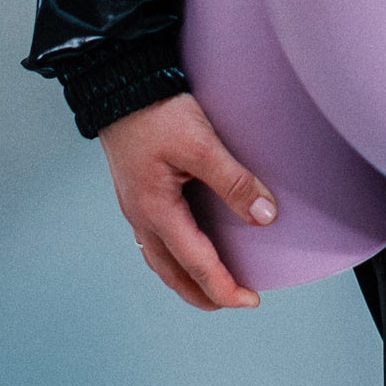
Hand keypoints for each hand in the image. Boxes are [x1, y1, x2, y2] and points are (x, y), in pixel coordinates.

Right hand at [98, 92, 277, 310]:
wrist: (120, 83)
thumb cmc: (159, 111)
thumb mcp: (201, 143)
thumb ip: (233, 181)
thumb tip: (265, 217)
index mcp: (156, 210)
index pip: (196, 264)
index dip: (225, 287)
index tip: (251, 300)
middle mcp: (140, 216)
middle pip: (172, 273)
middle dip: (203, 293)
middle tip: (234, 301)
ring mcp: (134, 205)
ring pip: (159, 259)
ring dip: (185, 278)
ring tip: (210, 285)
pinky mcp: (135, 191)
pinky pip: (153, 239)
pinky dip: (172, 255)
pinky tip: (184, 246)